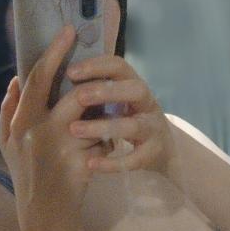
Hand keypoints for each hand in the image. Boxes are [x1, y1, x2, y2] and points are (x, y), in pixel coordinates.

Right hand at [0, 24, 110, 230]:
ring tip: (108, 116)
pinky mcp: (81, 165)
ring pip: (92, 117)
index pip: (37, 78)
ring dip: (102, 116)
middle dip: (90, 75)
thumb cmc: (27, 177)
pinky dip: (106, 144)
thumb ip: (8, 111)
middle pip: (71, 91)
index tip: (68, 30)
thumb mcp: (9, 145)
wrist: (44, 216)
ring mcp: (61, 148)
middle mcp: (39, 131)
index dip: (53, 52)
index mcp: (21, 121)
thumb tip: (14, 80)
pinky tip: (107, 152)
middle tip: (106, 60)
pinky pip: (103, 143)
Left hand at [65, 55, 174, 173]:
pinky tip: (91, 164)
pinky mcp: (152, 153)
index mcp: (135, 86)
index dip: (97, 66)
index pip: (120, 67)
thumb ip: (100, 90)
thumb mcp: (120, 101)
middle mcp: (149, 104)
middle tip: (79, 97)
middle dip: (107, 91)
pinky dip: (112, 163)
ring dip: (103, 126)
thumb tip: (66, 76)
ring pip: (132, 126)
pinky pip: (134, 159)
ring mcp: (153, 129)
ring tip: (75, 130)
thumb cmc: (131, 120)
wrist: (164, 151)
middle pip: (135, 90)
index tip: (71, 72)